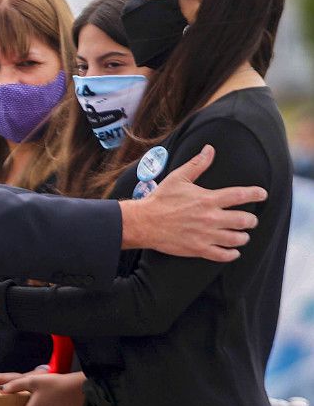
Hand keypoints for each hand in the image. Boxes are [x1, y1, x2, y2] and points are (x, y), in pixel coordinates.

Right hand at [121, 145, 265, 261]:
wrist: (144, 222)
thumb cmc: (160, 199)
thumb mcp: (178, 178)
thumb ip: (197, 165)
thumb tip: (209, 150)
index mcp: (208, 199)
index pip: (240, 196)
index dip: (256, 193)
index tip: (262, 194)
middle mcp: (210, 218)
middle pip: (245, 220)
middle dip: (251, 220)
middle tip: (249, 220)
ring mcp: (206, 235)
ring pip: (237, 239)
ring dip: (243, 237)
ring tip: (241, 235)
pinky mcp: (199, 249)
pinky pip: (224, 255)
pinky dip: (232, 253)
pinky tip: (232, 251)